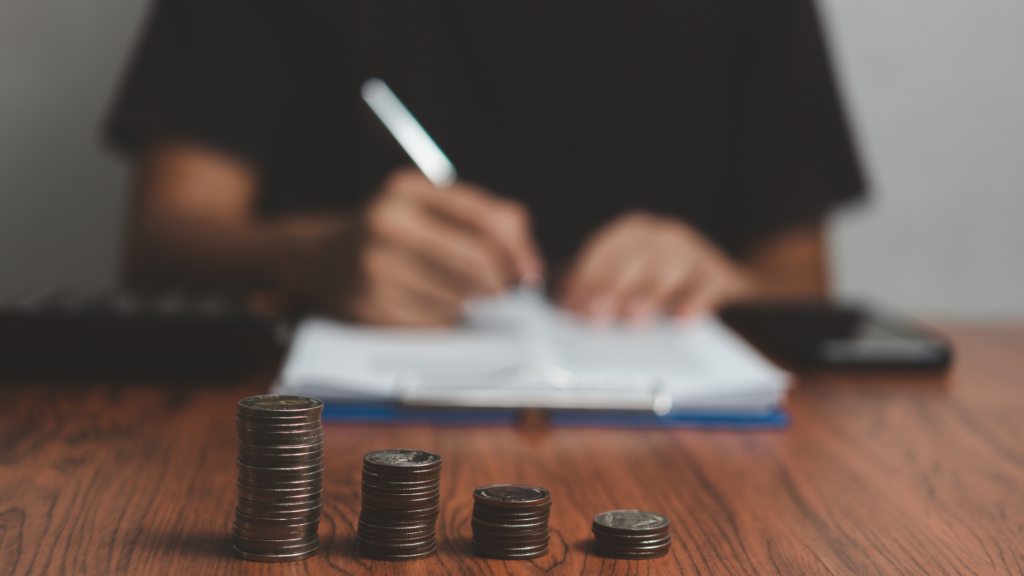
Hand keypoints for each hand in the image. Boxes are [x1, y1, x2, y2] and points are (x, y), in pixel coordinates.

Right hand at [320, 168, 543, 325]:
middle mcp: (389, 222)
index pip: (486, 219)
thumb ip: (481, 221)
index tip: (530, 271)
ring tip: (452, 292)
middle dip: (499, 284)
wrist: (319, 257)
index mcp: (408, 189)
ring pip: (459, 297)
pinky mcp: (372, 302)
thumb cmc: (388, 233)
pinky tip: (429, 305)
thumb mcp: (427, 207)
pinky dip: (444, 320)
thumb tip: (527, 265)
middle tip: (500, 292)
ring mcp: (376, 264)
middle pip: (476, 263)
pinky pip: (434, 322)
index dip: (518, 249)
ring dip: (469, 305)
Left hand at [559, 212, 752, 321]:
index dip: (586, 278)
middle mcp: (661, 235)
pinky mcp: (717, 273)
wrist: (717, 277)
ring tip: (632, 317)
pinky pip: (705, 286)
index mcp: (632, 232)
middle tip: (596, 315)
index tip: (574, 305)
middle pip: (633, 259)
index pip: (604, 250)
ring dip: (648, 295)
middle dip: (612, 288)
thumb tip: (566, 303)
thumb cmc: (658, 279)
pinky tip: (681, 319)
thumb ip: (595, 284)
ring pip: (667, 270)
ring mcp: (692, 252)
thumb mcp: (626, 275)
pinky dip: (694, 302)